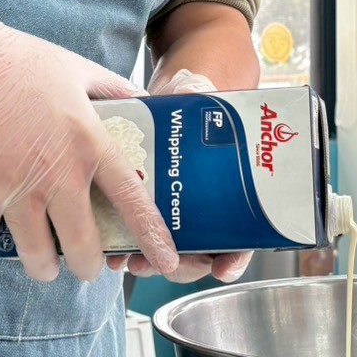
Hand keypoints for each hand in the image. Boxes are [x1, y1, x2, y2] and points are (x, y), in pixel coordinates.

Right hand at [0, 0, 178, 282]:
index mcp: (87, 143)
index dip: (151, 237)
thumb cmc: (17, 60)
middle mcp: (55, 173)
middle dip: (88, 267)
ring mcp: (13, 189)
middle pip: (82, 247)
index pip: (131, 201)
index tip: (166, 260)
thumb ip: (113, 90)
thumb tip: (142, 99)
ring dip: (43, 265)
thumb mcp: (77, 68)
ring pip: (36, 255)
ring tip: (44, 263)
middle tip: (87, 268)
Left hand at [106, 67, 252, 282]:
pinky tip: (114, 250)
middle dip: (183, 266)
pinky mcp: (142, 208)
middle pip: (200, 255)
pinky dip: (126, 249)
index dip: (234, 259)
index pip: (242, 238)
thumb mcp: (203, 97)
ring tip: (135, 261)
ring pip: (166, 253)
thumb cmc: (196, 103)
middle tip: (168, 265)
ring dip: (151, 263)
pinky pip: (137, 238)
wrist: (168, 101)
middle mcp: (205, 211)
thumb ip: (202, 95)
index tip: (223, 268)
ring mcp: (174, 213)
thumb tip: (194, 87)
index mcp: (231, 194)